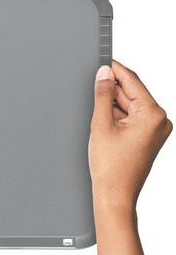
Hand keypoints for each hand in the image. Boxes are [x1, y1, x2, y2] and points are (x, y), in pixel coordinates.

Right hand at [89, 60, 171, 210]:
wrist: (115, 195)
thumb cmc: (111, 168)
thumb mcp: (101, 124)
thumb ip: (103, 94)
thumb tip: (104, 73)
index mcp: (153, 114)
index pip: (132, 81)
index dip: (115, 69)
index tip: (103, 60)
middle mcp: (161, 120)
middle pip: (131, 94)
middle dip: (111, 94)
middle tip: (93, 95)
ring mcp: (156, 130)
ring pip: (130, 107)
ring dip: (113, 109)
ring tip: (101, 127)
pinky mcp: (149, 138)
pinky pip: (132, 119)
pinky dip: (118, 119)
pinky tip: (106, 131)